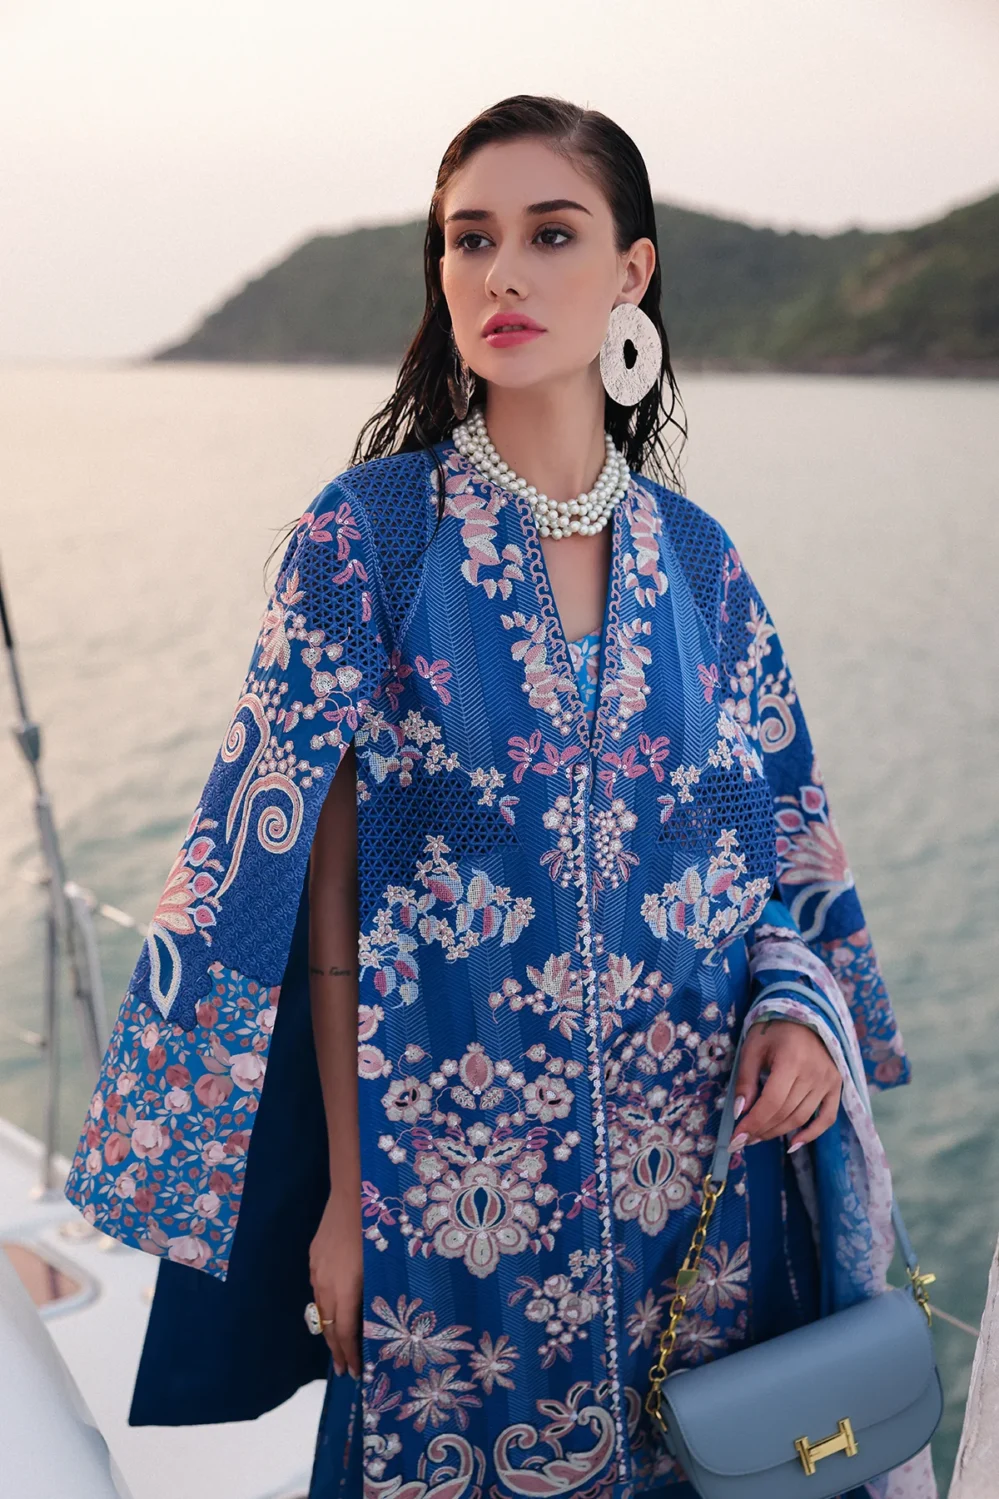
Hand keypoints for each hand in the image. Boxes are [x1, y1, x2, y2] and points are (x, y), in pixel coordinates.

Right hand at [308, 1189, 362, 1378]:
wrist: (352, 1194)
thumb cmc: (376, 1230)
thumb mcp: (380, 1267)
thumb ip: (374, 1295)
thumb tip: (375, 1321)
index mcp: (344, 1289)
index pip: (343, 1332)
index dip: (349, 1354)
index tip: (354, 1372)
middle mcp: (325, 1284)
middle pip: (327, 1326)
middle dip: (336, 1350)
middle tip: (344, 1369)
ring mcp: (316, 1270)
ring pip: (320, 1308)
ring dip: (329, 1328)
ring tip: (339, 1343)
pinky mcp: (314, 1257)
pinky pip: (318, 1289)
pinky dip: (326, 1305)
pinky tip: (334, 1306)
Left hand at [730, 1016, 841, 1154]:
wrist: (804, 1015)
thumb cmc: (774, 1030)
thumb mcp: (752, 1048)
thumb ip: (746, 1080)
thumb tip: (740, 1113)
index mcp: (792, 1060)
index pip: (772, 1102)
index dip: (753, 1123)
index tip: (736, 1138)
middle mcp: (814, 1073)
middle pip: (785, 1113)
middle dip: (761, 1130)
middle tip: (743, 1139)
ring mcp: (828, 1081)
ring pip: (801, 1118)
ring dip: (778, 1132)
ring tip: (758, 1138)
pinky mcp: (836, 1086)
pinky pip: (826, 1118)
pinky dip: (811, 1134)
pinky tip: (792, 1144)